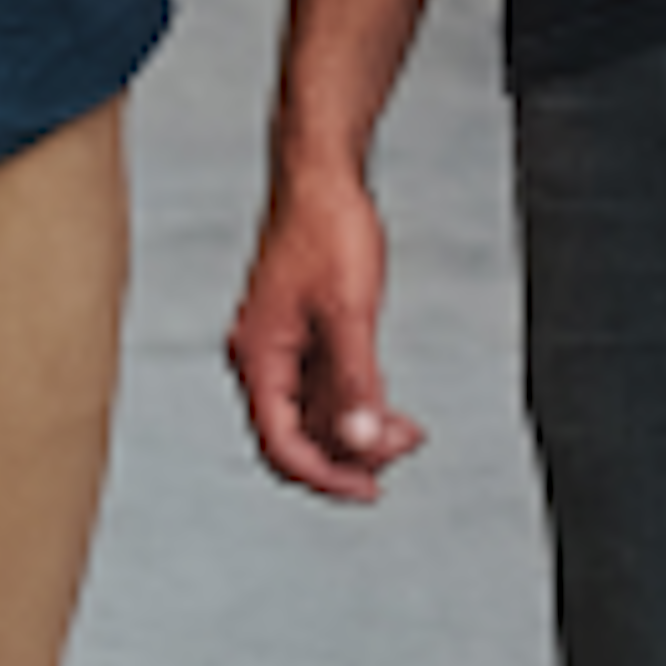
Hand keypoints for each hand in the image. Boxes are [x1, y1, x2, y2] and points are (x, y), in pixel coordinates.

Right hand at [227, 159, 423, 503]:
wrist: (322, 175)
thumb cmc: (328, 230)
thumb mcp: (350, 312)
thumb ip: (354, 382)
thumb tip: (361, 443)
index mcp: (259, 359)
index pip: (281, 445)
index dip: (324, 476)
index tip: (370, 490)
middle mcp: (263, 360)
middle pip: (298, 437)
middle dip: (350, 453)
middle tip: (403, 449)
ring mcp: (282, 348)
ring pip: (314, 416)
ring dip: (358, 430)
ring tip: (407, 431)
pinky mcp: (301, 336)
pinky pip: (323, 389)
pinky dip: (356, 403)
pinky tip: (390, 408)